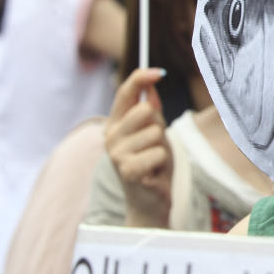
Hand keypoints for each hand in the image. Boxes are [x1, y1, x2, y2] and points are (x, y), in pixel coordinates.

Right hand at [104, 68, 171, 227]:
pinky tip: (154, 172)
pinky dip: (163, 161)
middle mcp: (110, 136)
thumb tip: (152, 83)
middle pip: (145, 109)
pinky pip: (159, 152)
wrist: (149, 201)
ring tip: (154, 160)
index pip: (125, 92)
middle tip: (155, 145)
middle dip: (159, 125)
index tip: (161, 72)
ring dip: (162, 146)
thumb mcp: (154, 132)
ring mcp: (116, 153)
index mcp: (115, 123)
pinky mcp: (127, 170)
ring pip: (156, 131)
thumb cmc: (152, 163)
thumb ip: (151, 109)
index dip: (142, 77)